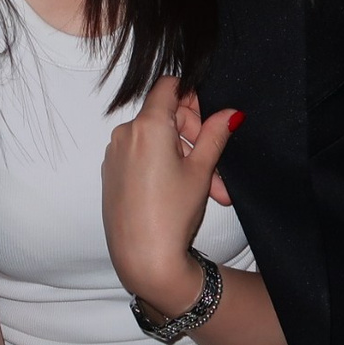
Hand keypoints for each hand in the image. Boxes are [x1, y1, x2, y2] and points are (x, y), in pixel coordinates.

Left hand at [102, 74, 243, 313]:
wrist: (143, 258)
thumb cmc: (173, 212)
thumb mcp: (201, 170)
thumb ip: (215, 134)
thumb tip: (231, 113)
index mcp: (147, 125)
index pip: (169, 86)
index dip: (191, 98)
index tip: (207, 121)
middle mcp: (125, 133)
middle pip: (165, 116)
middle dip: (196, 138)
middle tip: (218, 169)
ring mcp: (115, 154)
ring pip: (157, 142)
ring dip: (185, 159)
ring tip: (212, 193)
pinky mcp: (112, 173)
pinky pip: (142, 158)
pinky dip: (163, 167)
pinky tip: (184, 193)